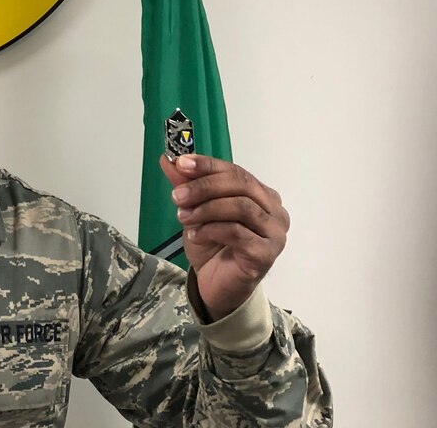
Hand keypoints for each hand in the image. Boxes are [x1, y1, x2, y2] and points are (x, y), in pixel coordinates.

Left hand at [160, 154, 289, 320]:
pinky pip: (237, 232)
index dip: (208, 165)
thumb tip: (168, 159)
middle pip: (240, 185)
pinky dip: (210, 229)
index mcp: (262, 195)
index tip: (181, 163)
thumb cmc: (212, 245)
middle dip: (204, 186)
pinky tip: (194, 235)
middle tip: (177, 195)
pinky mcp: (266, 254)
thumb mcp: (195, 210)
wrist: (216, 285)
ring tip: (182, 217)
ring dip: (206, 209)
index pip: (236, 171)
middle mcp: (275, 211)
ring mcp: (275, 234)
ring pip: (240, 207)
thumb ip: (186, 185)